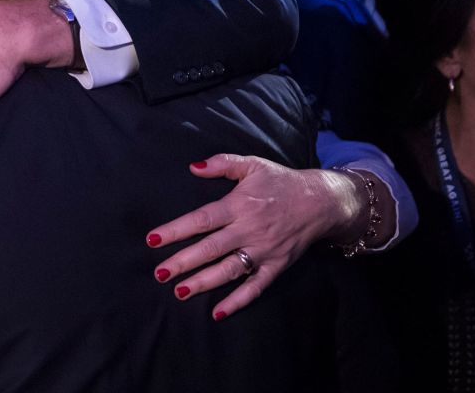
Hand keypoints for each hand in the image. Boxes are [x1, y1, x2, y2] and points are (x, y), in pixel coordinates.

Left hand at [145, 154, 362, 319]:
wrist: (322, 201)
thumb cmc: (281, 182)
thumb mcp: (252, 165)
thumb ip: (222, 163)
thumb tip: (193, 166)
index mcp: (239, 206)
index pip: (201, 220)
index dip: (176, 230)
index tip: (152, 239)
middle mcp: (249, 230)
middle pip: (210, 249)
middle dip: (183, 262)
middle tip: (159, 273)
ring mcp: (263, 250)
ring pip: (229, 270)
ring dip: (204, 282)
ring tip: (180, 291)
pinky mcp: (276, 265)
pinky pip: (256, 287)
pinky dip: (238, 301)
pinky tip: (218, 312)